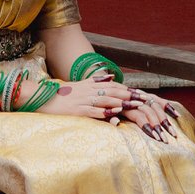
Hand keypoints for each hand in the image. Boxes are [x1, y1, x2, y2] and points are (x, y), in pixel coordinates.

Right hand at [45, 78, 179, 138]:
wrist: (44, 98)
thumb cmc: (64, 94)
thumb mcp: (82, 85)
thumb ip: (97, 81)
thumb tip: (112, 77)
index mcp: (96, 87)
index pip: (119, 88)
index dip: (135, 93)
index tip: (149, 99)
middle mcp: (93, 91)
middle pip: (117, 94)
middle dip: (134, 100)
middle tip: (150, 106)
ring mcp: (85, 100)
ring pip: (108, 101)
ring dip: (123, 105)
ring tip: (138, 109)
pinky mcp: (78, 110)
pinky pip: (93, 111)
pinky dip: (104, 113)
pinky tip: (114, 117)